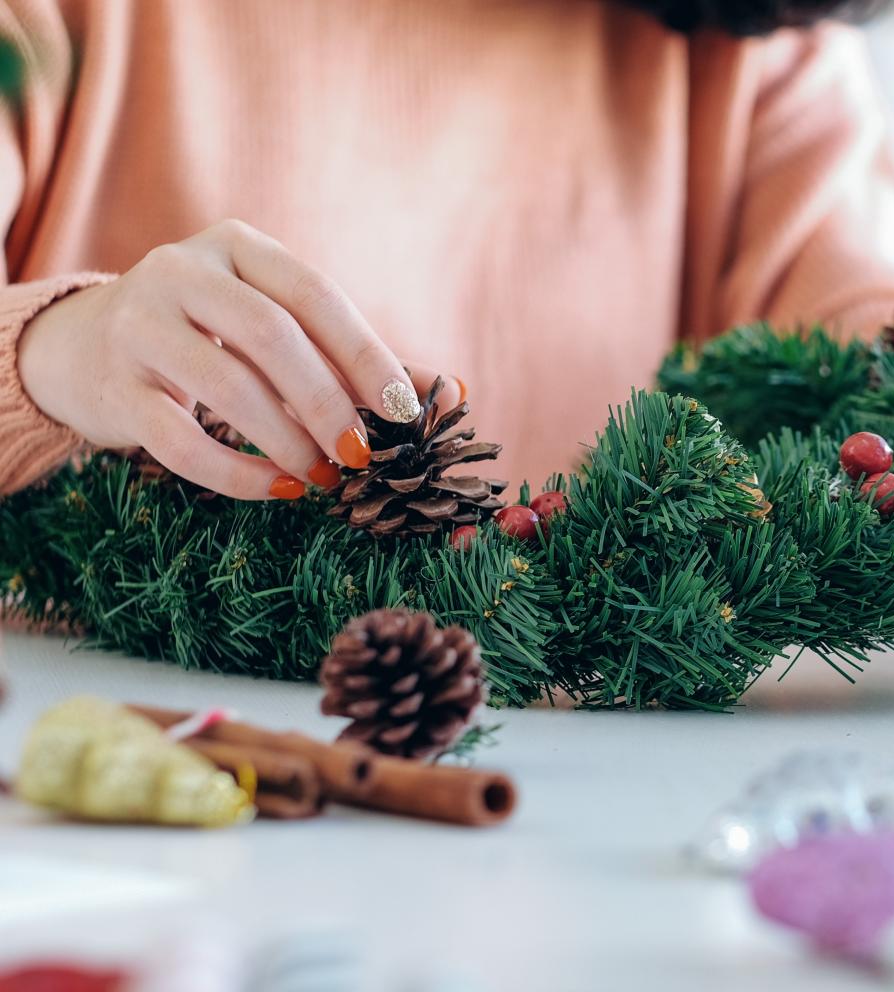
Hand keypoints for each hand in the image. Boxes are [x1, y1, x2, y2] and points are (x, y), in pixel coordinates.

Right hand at [17, 219, 455, 499]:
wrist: (84, 348)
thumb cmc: (212, 341)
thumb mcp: (279, 333)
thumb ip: (356, 360)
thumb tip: (456, 393)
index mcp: (238, 247)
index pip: (314, 294)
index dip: (366, 353)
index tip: (404, 411)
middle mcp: (182, 271)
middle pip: (270, 336)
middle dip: (327, 402)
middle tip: (360, 455)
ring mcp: (138, 324)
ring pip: (226, 386)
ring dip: (287, 441)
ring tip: (322, 478)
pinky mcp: (113, 386)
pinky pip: (179, 440)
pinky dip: (236, 474)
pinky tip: (277, 490)